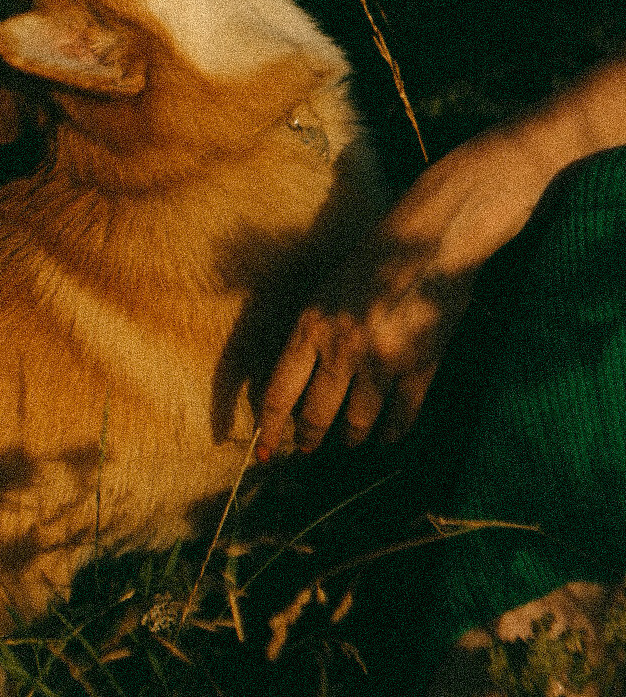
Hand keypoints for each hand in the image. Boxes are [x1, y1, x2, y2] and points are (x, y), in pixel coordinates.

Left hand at [257, 125, 555, 457]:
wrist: (429, 242)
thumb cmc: (373, 261)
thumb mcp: (323, 293)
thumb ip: (308, 338)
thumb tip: (291, 387)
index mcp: (310, 327)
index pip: (279, 394)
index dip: (271, 431)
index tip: (267, 455)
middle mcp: (341, 349)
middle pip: (315, 416)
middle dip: (309, 440)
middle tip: (308, 450)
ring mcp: (382, 362)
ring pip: (357, 425)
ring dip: (350, 439)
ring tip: (349, 442)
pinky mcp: (419, 368)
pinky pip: (401, 418)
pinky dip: (391, 435)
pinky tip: (385, 440)